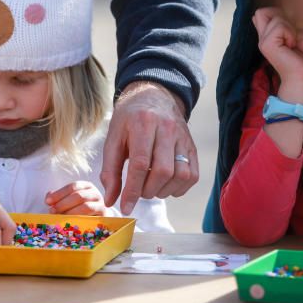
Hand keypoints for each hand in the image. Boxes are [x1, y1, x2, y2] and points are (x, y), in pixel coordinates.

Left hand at [45, 181, 107, 215]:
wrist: (99, 219)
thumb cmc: (80, 208)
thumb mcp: (70, 200)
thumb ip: (58, 197)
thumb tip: (48, 197)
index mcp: (86, 186)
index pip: (73, 186)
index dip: (59, 193)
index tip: (47, 201)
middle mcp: (95, 193)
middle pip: (78, 196)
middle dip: (63, 204)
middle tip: (52, 211)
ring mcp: (101, 205)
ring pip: (86, 207)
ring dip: (70, 213)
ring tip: (60, 218)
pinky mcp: (104, 217)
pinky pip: (92, 218)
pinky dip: (80, 221)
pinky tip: (71, 224)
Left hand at [101, 81, 197, 214]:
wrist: (154, 95)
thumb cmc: (129, 119)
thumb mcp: (113, 138)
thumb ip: (110, 170)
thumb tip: (110, 199)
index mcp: (143, 124)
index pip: (140, 163)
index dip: (132, 190)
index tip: (126, 207)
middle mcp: (167, 129)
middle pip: (163, 171)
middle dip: (148, 190)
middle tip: (138, 190)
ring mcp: (183, 138)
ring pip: (181, 175)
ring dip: (164, 191)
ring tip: (150, 187)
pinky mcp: (192, 146)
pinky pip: (192, 175)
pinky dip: (179, 187)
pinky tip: (165, 185)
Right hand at [253, 7, 302, 87]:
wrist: (301, 78)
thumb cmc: (302, 59)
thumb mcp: (293, 36)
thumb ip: (283, 25)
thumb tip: (277, 11)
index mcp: (265, 36)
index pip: (262, 12)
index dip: (276, 13)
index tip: (289, 29)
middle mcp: (261, 38)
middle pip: (264, 11)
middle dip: (282, 18)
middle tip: (291, 36)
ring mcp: (262, 41)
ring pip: (276, 18)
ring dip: (289, 28)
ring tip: (292, 43)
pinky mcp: (267, 45)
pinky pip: (279, 26)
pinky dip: (290, 34)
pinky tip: (292, 46)